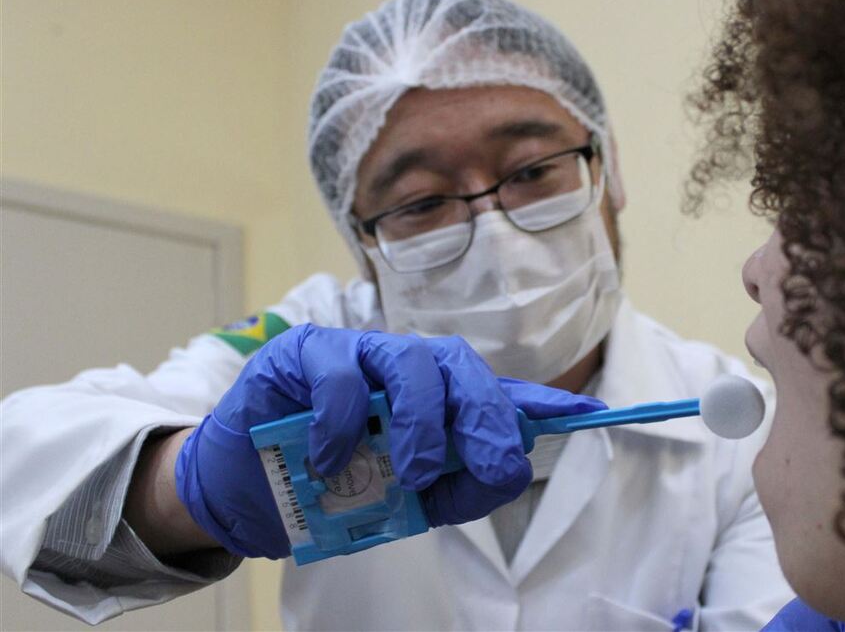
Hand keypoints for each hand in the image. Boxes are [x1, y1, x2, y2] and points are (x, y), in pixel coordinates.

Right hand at [174, 325, 604, 558]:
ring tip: (413, 471)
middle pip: (460, 366)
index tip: (589, 413)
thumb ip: (456, 485)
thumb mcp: (405, 502)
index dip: (538, 399)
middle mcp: (400, 367)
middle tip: (494, 462)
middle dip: (487, 415)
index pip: (489, 390)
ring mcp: (354, 353)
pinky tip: (335, 460)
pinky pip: (342, 376)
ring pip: (411, 363)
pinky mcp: (305, 353)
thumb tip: (511, 468)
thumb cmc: (329, 491)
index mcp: (429, 400)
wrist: (245, 495)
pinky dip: (347, 423)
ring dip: (424, 421)